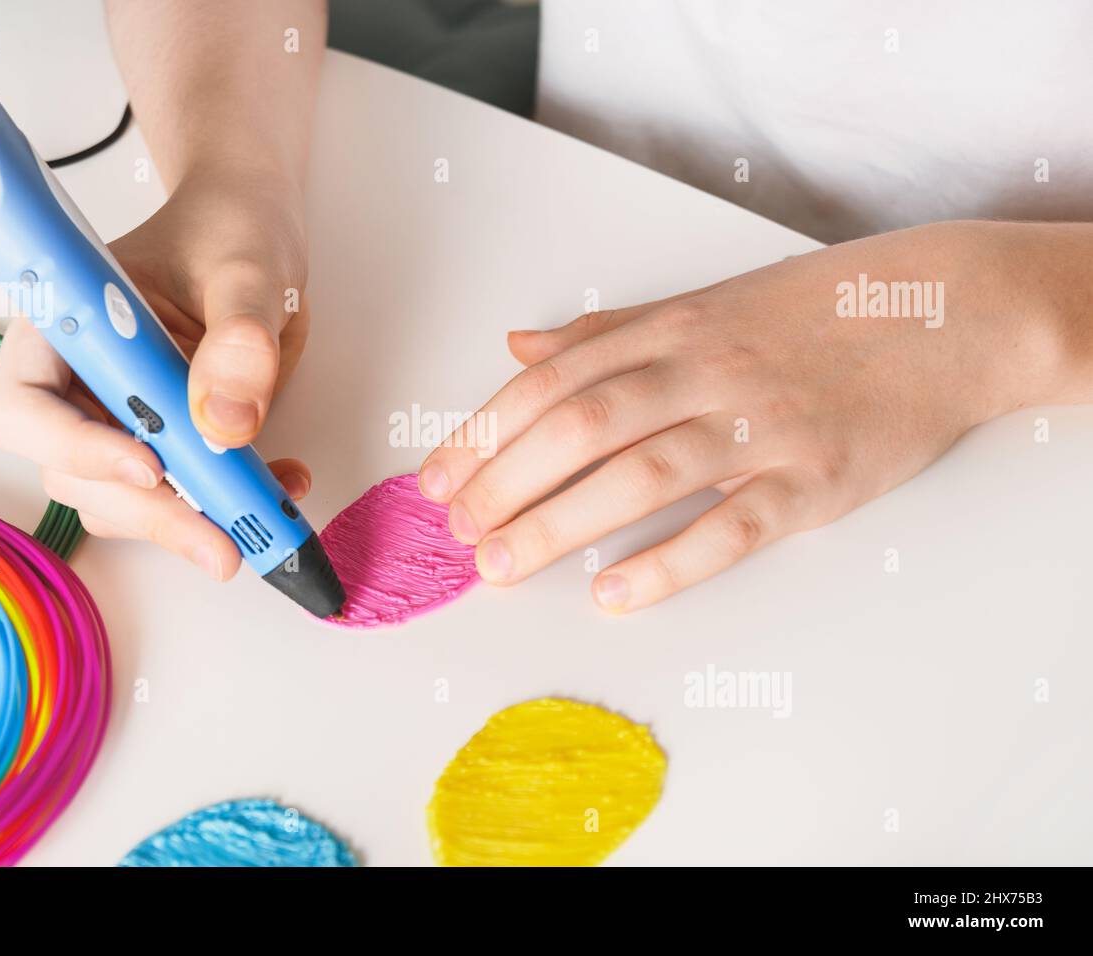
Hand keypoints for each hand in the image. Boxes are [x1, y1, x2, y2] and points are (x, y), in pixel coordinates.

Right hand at [0, 172, 312, 579]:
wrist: (256, 234)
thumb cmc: (230, 229)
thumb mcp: (248, 267)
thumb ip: (240, 336)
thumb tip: (226, 421)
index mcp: (61, 325)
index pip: (24, 408)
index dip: (74, 448)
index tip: (150, 465)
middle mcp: (76, 381)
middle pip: (73, 474)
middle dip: (149, 511)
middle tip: (222, 542)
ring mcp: (116, 418)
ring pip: (122, 501)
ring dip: (190, 522)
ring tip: (269, 509)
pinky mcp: (164, 444)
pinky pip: (179, 497)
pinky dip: (226, 509)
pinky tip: (278, 488)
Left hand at [419, 221, 1086, 612]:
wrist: (943, 313)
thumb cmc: (812, 314)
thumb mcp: (703, 304)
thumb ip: (607, 331)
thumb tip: (518, 345)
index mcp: (672, 329)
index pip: (554, 380)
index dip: (487, 432)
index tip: (441, 480)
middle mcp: (707, 371)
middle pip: (583, 426)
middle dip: (507, 482)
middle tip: (460, 532)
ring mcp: (763, 425)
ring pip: (643, 475)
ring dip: (561, 524)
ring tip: (505, 566)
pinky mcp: (814, 480)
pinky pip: (731, 526)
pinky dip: (668, 562)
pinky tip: (613, 594)